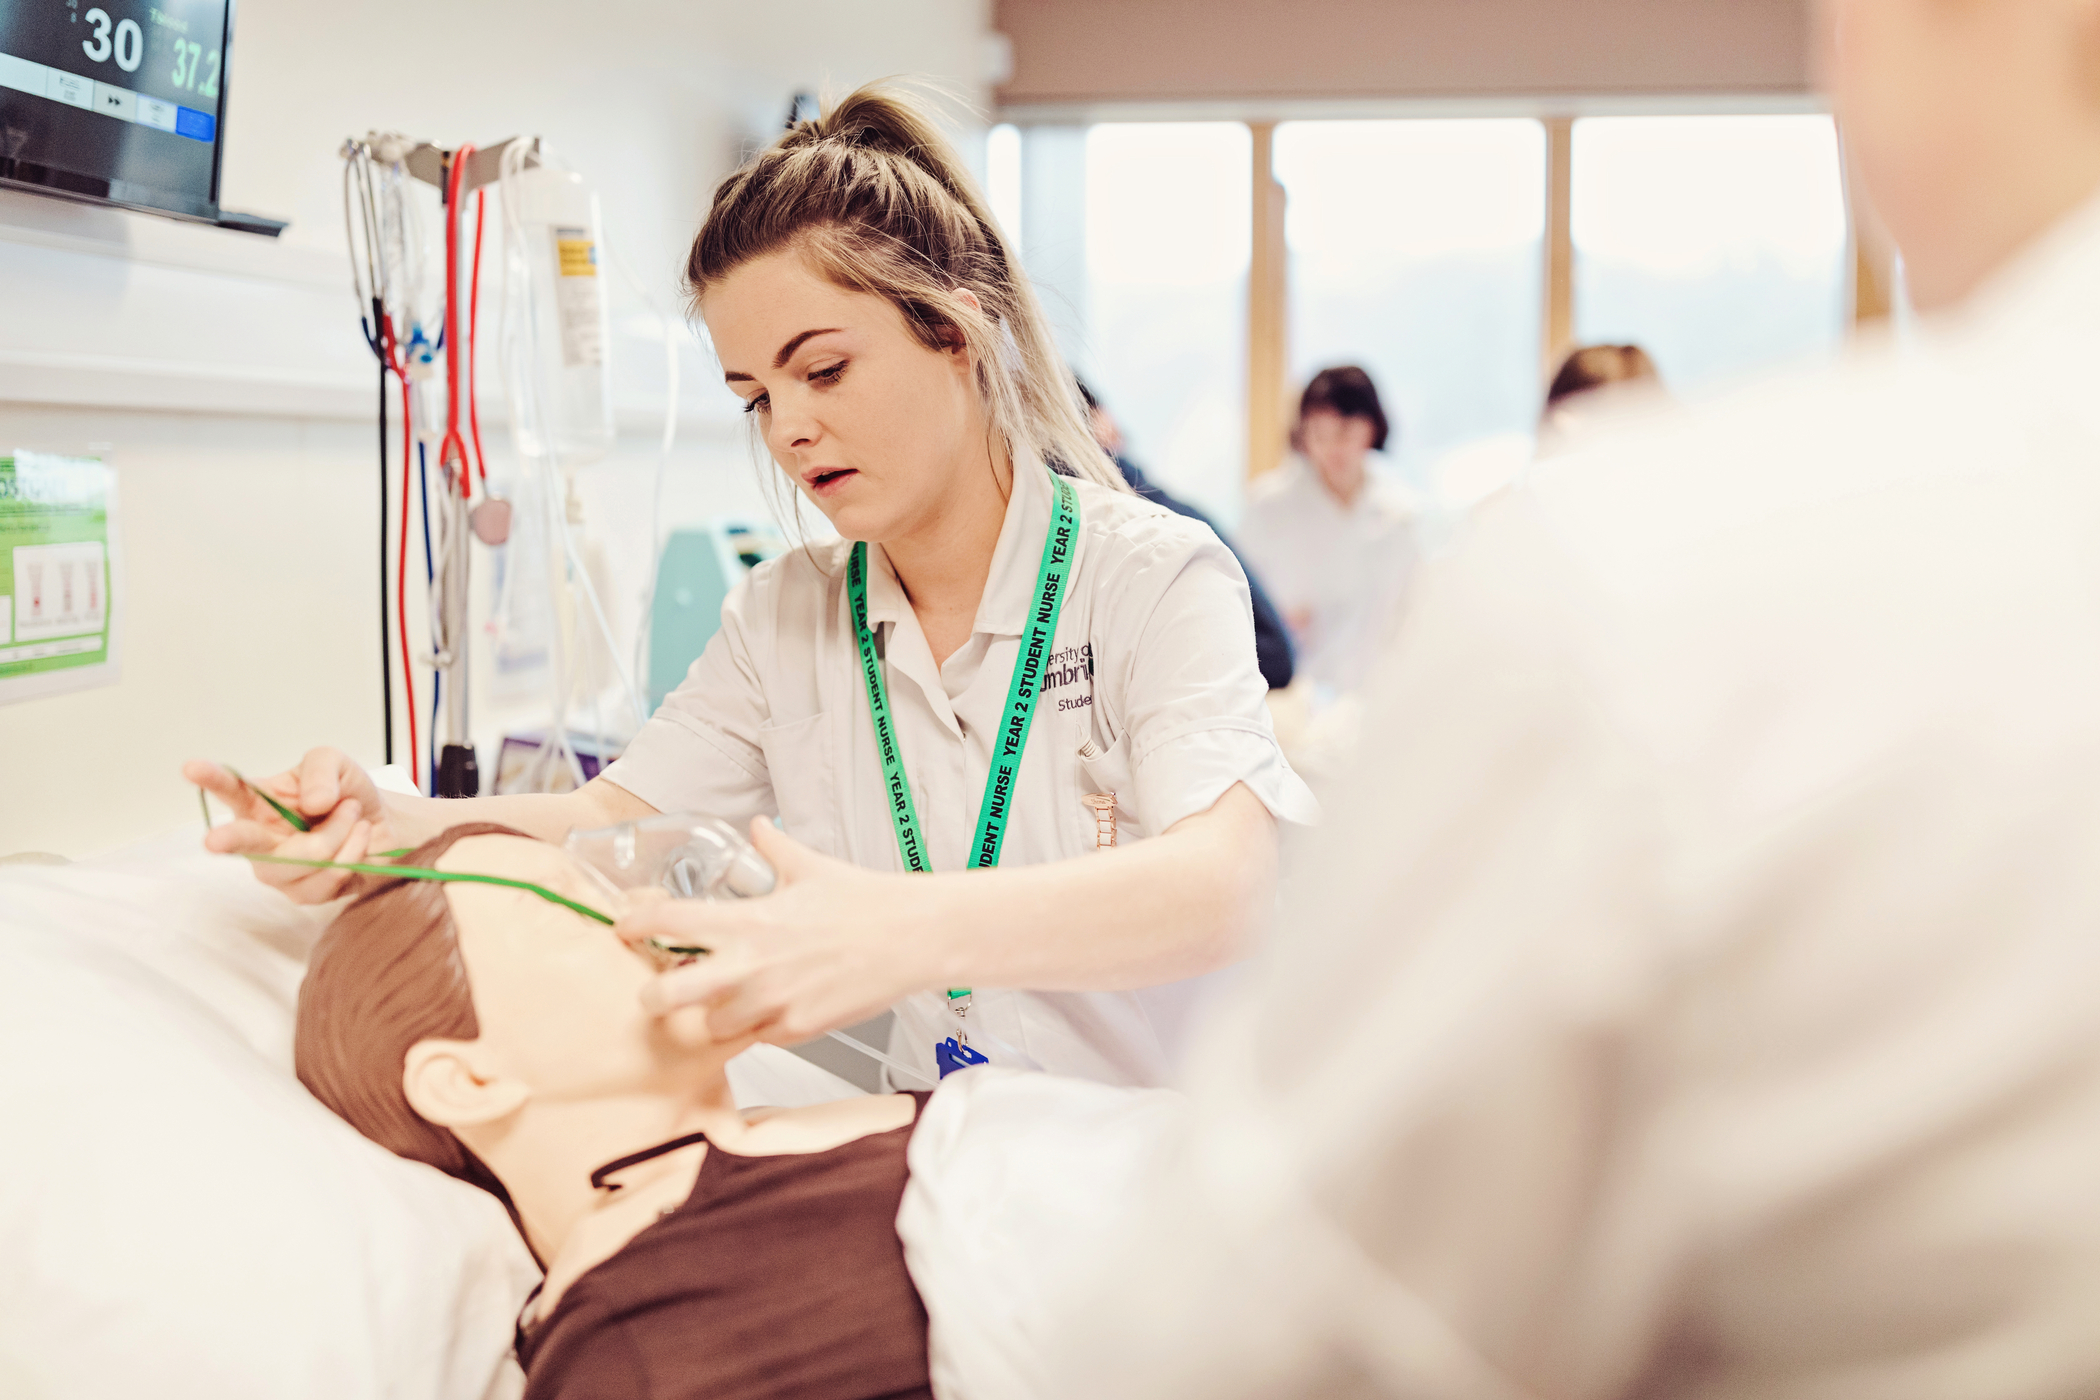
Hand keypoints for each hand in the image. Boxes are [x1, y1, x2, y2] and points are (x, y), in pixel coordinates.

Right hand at [183, 748, 396, 903]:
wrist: (386, 825)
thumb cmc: (347, 793)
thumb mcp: (335, 763)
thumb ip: (320, 772)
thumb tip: (312, 803)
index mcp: (258, 802)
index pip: (229, 790)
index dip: (209, 779)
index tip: (190, 768)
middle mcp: (259, 839)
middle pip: (242, 842)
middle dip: (229, 839)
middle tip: (214, 841)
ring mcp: (278, 870)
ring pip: (304, 858)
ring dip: (339, 833)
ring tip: (352, 816)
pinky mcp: (303, 893)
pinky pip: (328, 877)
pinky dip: (353, 852)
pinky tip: (358, 839)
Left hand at [616, 819, 943, 1044]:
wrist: (913, 937)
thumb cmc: (866, 901)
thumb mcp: (810, 866)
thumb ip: (773, 848)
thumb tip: (758, 827)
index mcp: (747, 920)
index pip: (669, 922)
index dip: (636, 924)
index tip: (625, 927)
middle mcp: (751, 966)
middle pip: (667, 996)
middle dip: (652, 997)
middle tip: (657, 992)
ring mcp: (772, 1003)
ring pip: (711, 1027)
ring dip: (713, 1016)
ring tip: (730, 999)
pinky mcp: (797, 1030)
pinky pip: (758, 1039)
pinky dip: (759, 1028)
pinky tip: (774, 1006)